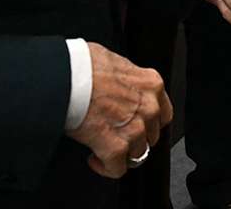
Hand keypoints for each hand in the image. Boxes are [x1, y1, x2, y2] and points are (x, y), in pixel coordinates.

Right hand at [66, 43, 170, 177]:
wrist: (67, 78)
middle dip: (135, 137)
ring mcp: (135, 129)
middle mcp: (149, 108)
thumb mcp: (115, 61)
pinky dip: (106, 167)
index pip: (163, 112)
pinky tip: (95, 158)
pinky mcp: (116, 148)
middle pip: (151, 135)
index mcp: (151, 84)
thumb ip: (125, 77)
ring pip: (137, 154)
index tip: (136, 122)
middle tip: (116, 134)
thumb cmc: (84, 66)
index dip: (148, 121)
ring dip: (121, 153)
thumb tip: (118, 83)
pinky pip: (117, 169)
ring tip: (104, 147)